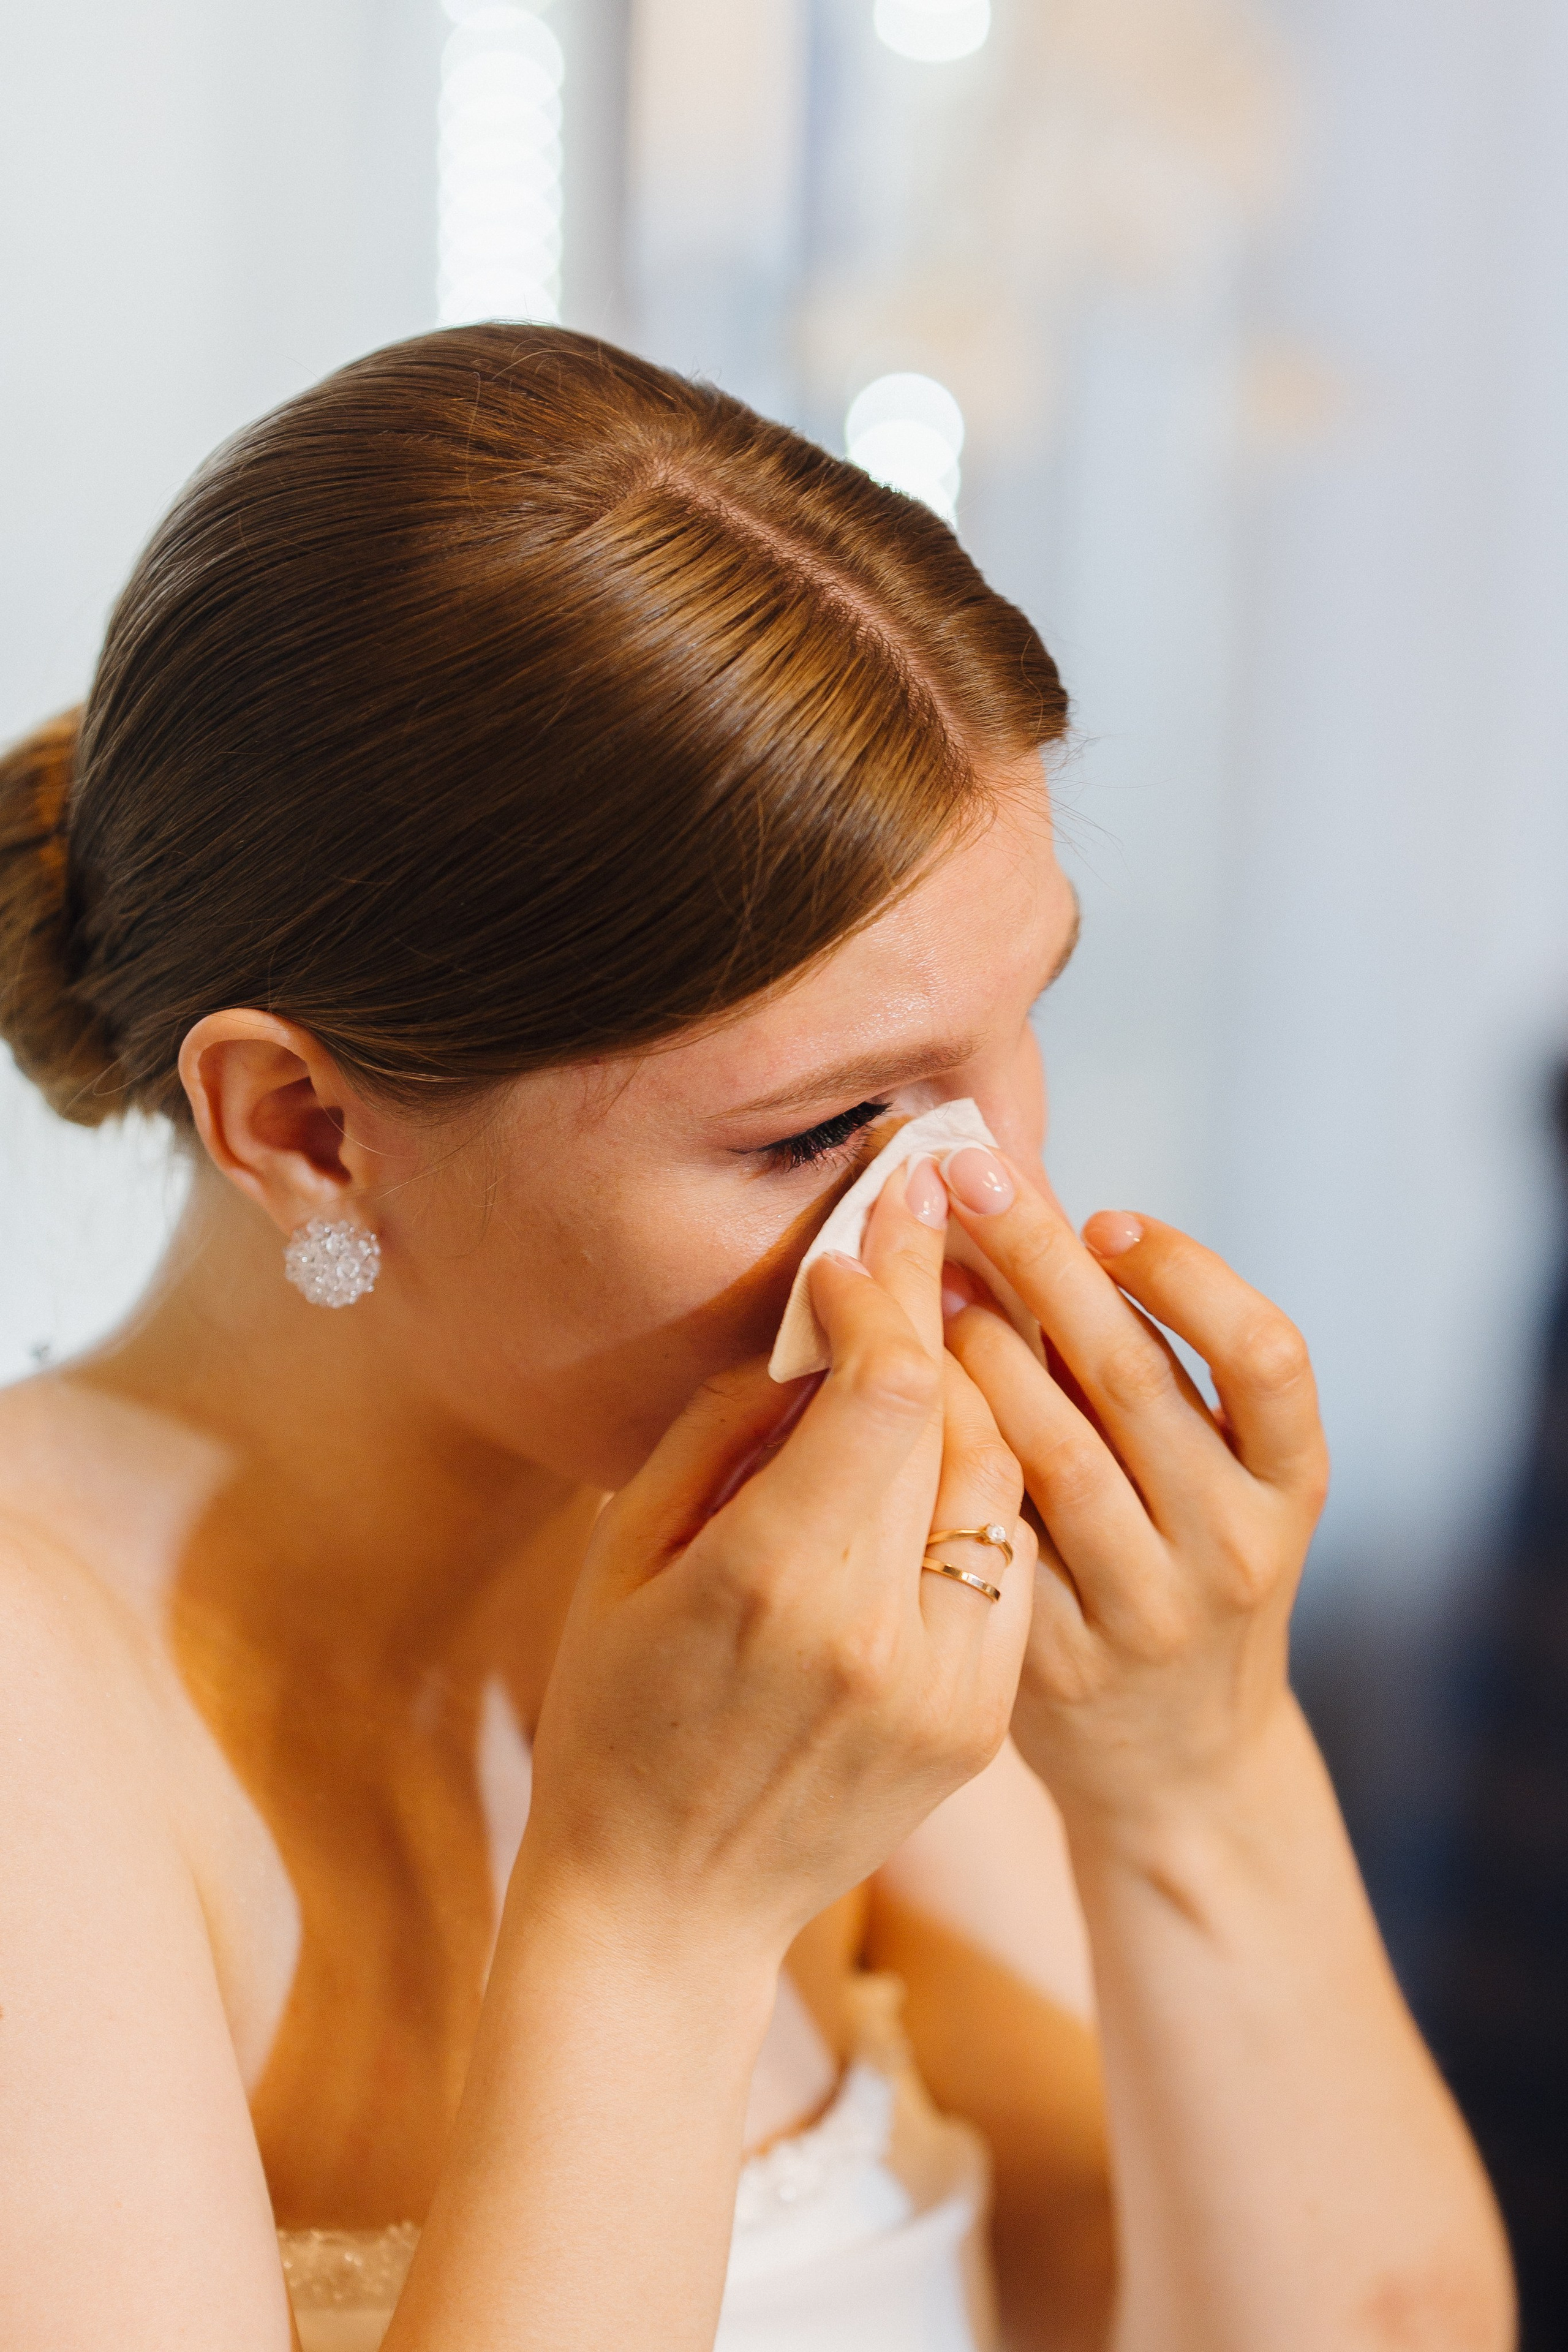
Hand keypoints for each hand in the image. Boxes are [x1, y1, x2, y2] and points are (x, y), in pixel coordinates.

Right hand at [520, 1163, 1032, 1960]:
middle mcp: (882, 1635)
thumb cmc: (615, 1719)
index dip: (884, 1289)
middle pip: (960, 1419)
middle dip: (940, 1311)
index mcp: (774, 1584)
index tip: (864, 1234)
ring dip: (976, 1392)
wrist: (667, 1911)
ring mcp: (950, 1688)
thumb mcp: (627, 1558)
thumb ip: (724, 1431)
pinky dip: (982, 1486)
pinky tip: (943, 1445)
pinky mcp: (984, 1722)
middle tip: (921, 1240)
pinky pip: (1008, 1559)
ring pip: (1005, 1481)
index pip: (885, 1386)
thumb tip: (811, 1330)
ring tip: (936, 1329)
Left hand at [937, 1150, 1328, 1835]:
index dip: (1187, 1273)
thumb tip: (1037, 1211)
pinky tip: (906, 1389)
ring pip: (1054, 1452)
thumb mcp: (1210, 1478)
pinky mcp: (1059, 1659)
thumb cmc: (1177, 1566)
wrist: (1179, 1766)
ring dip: (981, 1348)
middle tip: (968, 1175)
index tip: (1105, 1214)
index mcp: (1290, 1484)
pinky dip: (951, 1446)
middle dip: (1043, 1261)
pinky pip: (995, 1530)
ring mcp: (1147, 1608)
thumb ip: (1145, 1369)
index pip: (1268, 1355)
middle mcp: (1233, 1544)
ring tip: (926, 1278)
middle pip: (1134, 1380)